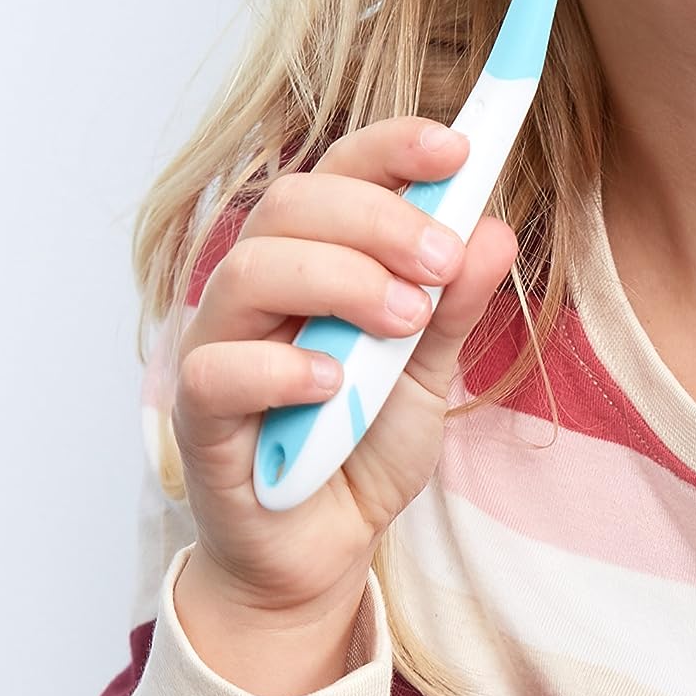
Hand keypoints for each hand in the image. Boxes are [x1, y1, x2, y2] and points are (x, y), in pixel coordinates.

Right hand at [167, 116, 517, 631]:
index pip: (337, 173)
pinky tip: (336, 385)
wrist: (323, 548)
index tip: (459, 148)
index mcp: (313, 260)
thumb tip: (494, 230)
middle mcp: (256, 291)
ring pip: (250, 272)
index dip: (391, 147)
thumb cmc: (362, 445)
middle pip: (291, 205)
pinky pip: (218, 371)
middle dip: (378, 220)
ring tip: (405, 323)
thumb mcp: (430, 372)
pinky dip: (283, 368)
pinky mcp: (200, 419)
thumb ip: (453, 305)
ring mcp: (220, 348)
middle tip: (441, 262)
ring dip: (340, 282)